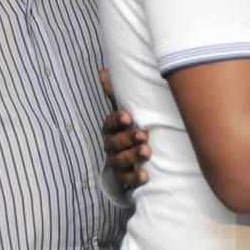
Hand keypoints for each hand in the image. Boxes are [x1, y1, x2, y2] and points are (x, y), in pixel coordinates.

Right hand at [99, 68, 150, 188]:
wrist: (130, 153)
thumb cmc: (128, 126)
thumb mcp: (124, 109)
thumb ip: (115, 92)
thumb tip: (102, 70)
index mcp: (111, 128)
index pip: (110, 123)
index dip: (117, 120)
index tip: (128, 117)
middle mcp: (111, 145)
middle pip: (115, 143)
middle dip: (129, 139)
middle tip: (144, 135)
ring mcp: (116, 161)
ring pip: (120, 160)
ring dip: (133, 156)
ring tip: (147, 151)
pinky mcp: (123, 175)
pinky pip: (126, 179)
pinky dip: (134, 178)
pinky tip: (145, 176)